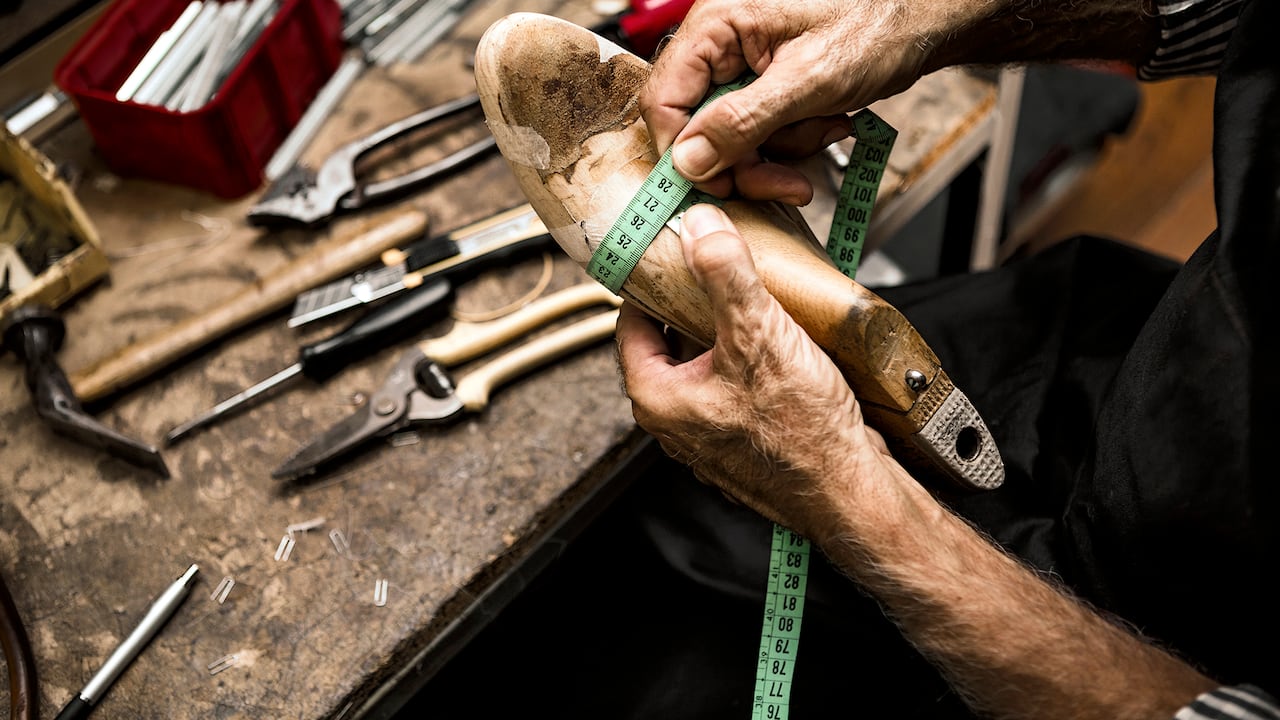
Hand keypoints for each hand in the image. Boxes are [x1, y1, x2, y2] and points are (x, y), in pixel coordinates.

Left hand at [615, 204, 902, 538]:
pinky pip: (735, 384)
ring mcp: (709, 433)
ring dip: (727, 330)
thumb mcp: (759, 334)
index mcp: (656, 398)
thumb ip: (724, 274)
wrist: (851, 492)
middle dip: (694, 301)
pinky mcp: (743, 438)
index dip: (650, 281)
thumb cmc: (801, 436)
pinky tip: (783, 340)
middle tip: (718, 266)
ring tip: (756, 298)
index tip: (671, 251)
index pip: (630, 322)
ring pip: (706, 362)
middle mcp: (676, 421)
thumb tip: (698, 226)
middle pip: (669, 339)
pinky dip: (751, 358)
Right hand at [639, 0, 937, 203]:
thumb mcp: (809, 81)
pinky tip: (829, 122)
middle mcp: (721, 41)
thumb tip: (689, 160)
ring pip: (732, 135)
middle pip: (699, 125)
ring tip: (826, 128)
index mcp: (717, 24)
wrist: (926, 19)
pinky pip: (760, 129)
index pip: (665, 100)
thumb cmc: (878, 25)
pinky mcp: (766, 82)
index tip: (717, 185)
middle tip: (786, 181)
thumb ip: (742, 121)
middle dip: (747, 159)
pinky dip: (794, 138)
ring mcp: (744, 63)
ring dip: (779, 149)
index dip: (684, 152)